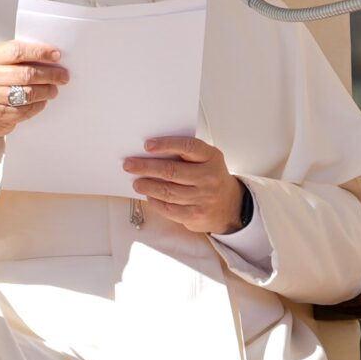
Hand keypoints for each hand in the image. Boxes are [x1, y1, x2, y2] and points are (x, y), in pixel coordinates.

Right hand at [0, 41, 68, 145]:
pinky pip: (26, 109)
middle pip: (26, 73)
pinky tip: (42, 100)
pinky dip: (38, 105)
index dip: (40, 52)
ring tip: (54, 89)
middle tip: (63, 75)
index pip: (17, 51)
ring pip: (28, 93)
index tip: (56, 55)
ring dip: (47, 91)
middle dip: (50, 74)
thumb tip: (48, 56)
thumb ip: (16, 57)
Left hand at [123, 137, 244, 234]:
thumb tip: (152, 153)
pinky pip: (169, 209)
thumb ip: (186, 154)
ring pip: (168, 191)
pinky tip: (149, 196)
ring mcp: (204, 198)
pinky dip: (155, 202)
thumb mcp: (207, 160)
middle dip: (146, 167)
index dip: (166, 145)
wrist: (230, 206)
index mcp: (211, 157)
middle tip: (129, 165)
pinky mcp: (196, 215)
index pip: (187, 146)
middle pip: (171, 171)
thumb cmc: (211, 177)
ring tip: (136, 182)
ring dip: (147, 186)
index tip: (147, 145)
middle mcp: (209, 177)